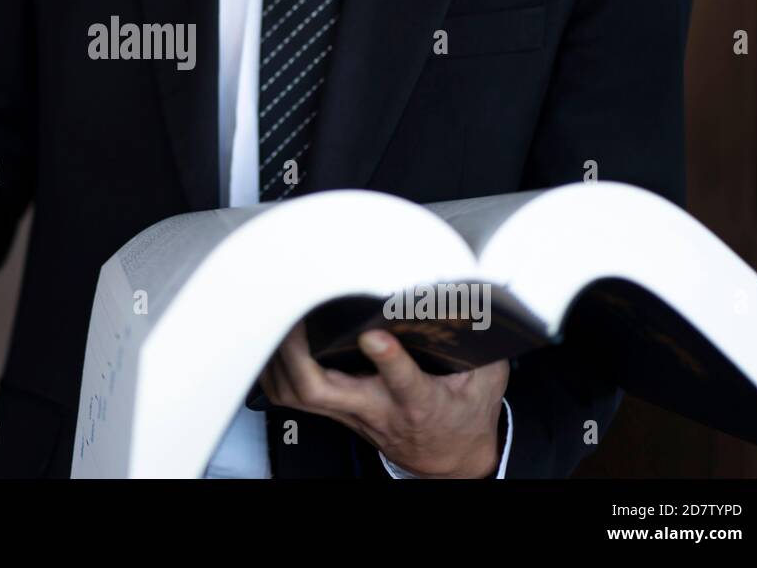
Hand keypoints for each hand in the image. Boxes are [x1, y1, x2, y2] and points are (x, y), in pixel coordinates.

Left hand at [259, 323, 508, 477]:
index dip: (387, 360)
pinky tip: (269, 343)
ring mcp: (350, 413)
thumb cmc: (463, 413)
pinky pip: (290, 395)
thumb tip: (469, 299)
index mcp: (419, 402)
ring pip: (297, 395)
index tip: (374, 334)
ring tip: (274, 318)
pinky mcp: (335, 412)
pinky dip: (274, 369)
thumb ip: (480, 343)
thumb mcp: (487, 380)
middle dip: (298, 354)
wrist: (448, 458)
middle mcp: (376, 410)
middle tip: (292, 315)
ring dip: (278, 358)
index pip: (402, 384)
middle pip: (322, 393)